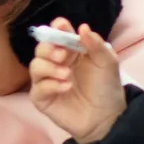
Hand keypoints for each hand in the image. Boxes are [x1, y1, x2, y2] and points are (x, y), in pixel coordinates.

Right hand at [28, 18, 123, 143]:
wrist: (106, 117)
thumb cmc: (106, 87)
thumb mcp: (107, 62)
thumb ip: (96, 44)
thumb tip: (82, 27)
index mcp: (71, 51)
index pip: (57, 34)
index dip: (57, 28)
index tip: (61, 26)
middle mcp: (56, 63)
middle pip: (41, 48)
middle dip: (49, 48)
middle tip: (63, 55)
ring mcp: (47, 80)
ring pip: (35, 66)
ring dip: (49, 67)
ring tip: (67, 75)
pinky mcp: (42, 98)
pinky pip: (37, 87)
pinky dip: (50, 85)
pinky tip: (66, 87)